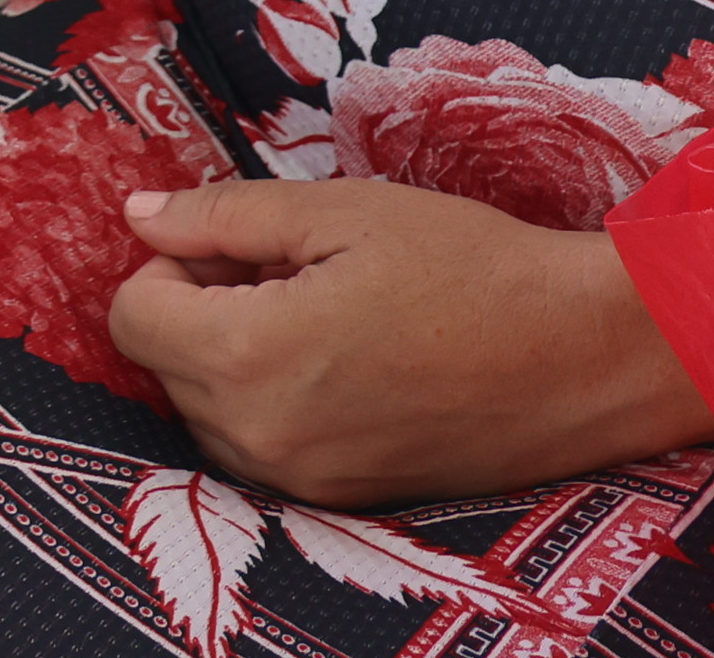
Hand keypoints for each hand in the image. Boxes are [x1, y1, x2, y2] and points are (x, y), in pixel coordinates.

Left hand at [103, 180, 699, 509]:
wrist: (581, 355)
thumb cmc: (468, 265)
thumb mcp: (340, 211)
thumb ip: (223, 216)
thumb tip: (138, 215)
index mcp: (250, 356)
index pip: (132, 314)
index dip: (174, 262)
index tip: (241, 244)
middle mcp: (260, 438)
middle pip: (164, 364)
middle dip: (203, 307)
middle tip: (293, 269)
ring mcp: (299, 481)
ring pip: (207, 408)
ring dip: (235, 356)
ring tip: (327, 314)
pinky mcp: (337, 501)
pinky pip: (260, 446)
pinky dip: (275, 400)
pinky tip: (349, 362)